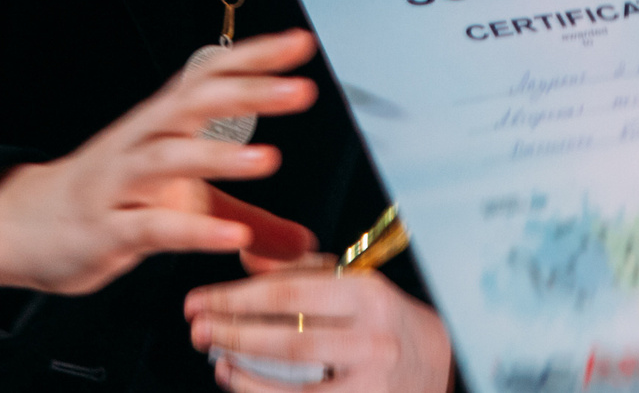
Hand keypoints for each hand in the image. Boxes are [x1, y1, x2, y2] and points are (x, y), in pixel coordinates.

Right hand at [0, 30, 322, 293]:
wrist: (26, 225)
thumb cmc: (111, 200)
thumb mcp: (185, 206)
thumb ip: (245, 218)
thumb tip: (302, 241)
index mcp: (162, 124)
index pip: (209, 75)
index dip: (254, 57)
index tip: (300, 43)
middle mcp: (142, 142)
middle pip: (194, 104)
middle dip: (248, 93)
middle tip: (299, 90)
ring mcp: (121, 184)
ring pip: (168, 158)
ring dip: (219, 157)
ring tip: (269, 159)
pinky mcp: (108, 229)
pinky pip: (151, 227)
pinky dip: (191, 231)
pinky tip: (230, 235)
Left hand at [186, 265, 451, 392]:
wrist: (440, 362)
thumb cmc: (387, 320)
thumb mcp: (351, 282)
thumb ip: (300, 269)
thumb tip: (245, 257)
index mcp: (366, 293)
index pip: (288, 293)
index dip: (235, 298)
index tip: (200, 300)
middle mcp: (372, 338)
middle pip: (284, 339)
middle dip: (231, 334)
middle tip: (197, 329)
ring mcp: (371, 382)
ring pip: (291, 381)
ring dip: (242, 371)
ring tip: (215, 358)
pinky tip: (239, 381)